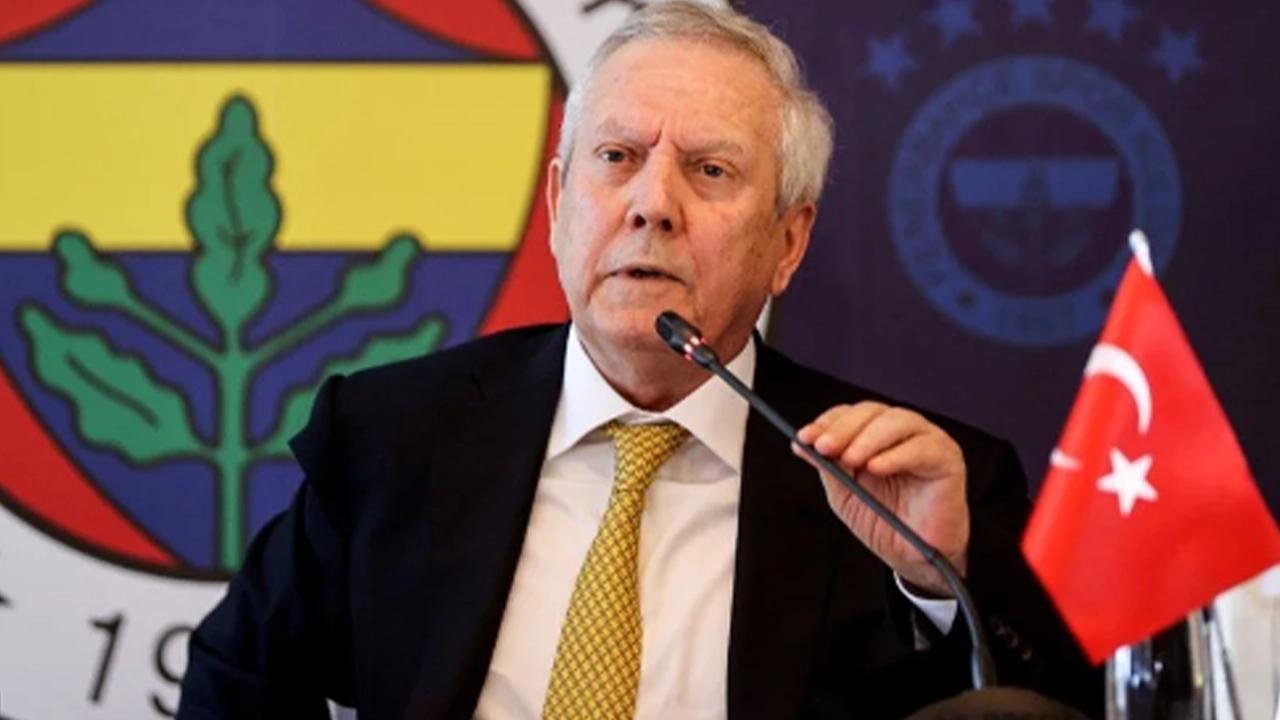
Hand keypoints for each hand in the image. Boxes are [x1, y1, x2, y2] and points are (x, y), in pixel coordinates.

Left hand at [794, 402, 968, 595]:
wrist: (916, 558)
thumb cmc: (885, 522)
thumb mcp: (846, 495)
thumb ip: (829, 468)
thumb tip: (803, 444)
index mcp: (875, 437)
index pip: (850, 415)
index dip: (827, 422)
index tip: (805, 437)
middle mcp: (901, 434)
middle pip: (871, 412)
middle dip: (843, 428)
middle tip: (824, 447)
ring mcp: (926, 442)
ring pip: (896, 421)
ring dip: (867, 439)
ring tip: (849, 459)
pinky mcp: (946, 459)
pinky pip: (922, 448)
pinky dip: (896, 455)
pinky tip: (877, 467)